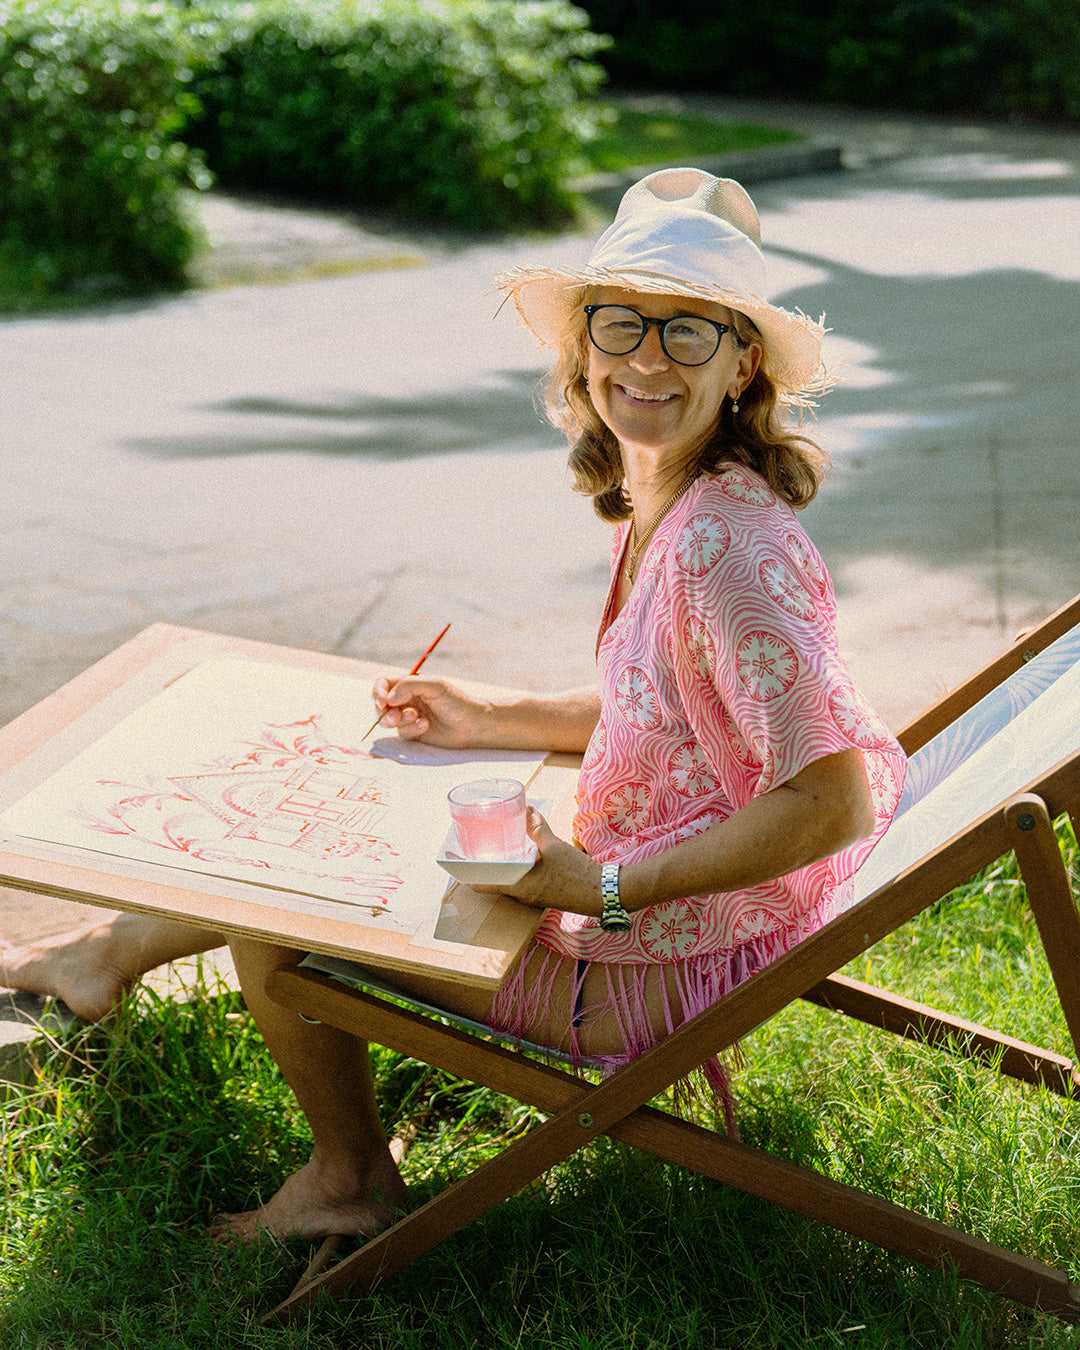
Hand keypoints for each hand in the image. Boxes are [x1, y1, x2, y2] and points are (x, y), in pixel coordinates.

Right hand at [370, 676, 487, 747]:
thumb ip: (408, 686)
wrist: (472, 725)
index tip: (382, 702)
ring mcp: (409, 718)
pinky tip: (426, 725)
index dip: (378, 692)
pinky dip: (412, 729)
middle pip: (381, 705)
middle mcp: (407, 700)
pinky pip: (402, 733)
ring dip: (398, 720)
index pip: (384, 684)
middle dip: (385, 712)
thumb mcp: (434, 686)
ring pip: (388, 721)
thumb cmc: (456, 701)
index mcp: (409, 685)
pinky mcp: (414, 733)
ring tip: (415, 718)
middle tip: (396, 717)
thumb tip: (387, 699)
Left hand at [472, 808, 601, 918]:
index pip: (482, 885)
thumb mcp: (554, 846)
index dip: (466, 874)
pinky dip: (515, 870)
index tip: (456, 862)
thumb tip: (526, 809)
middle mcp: (522, 896)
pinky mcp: (544, 894)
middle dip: (482, 867)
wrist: (604, 893)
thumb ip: (537, 827)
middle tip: (474, 848)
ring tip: (493, 849)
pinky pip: (522, 882)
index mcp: (519, 887)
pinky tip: (519, 856)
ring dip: (499, 868)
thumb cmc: (577, 873)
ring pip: (508, 882)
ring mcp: (533, 897)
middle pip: (493, 883)